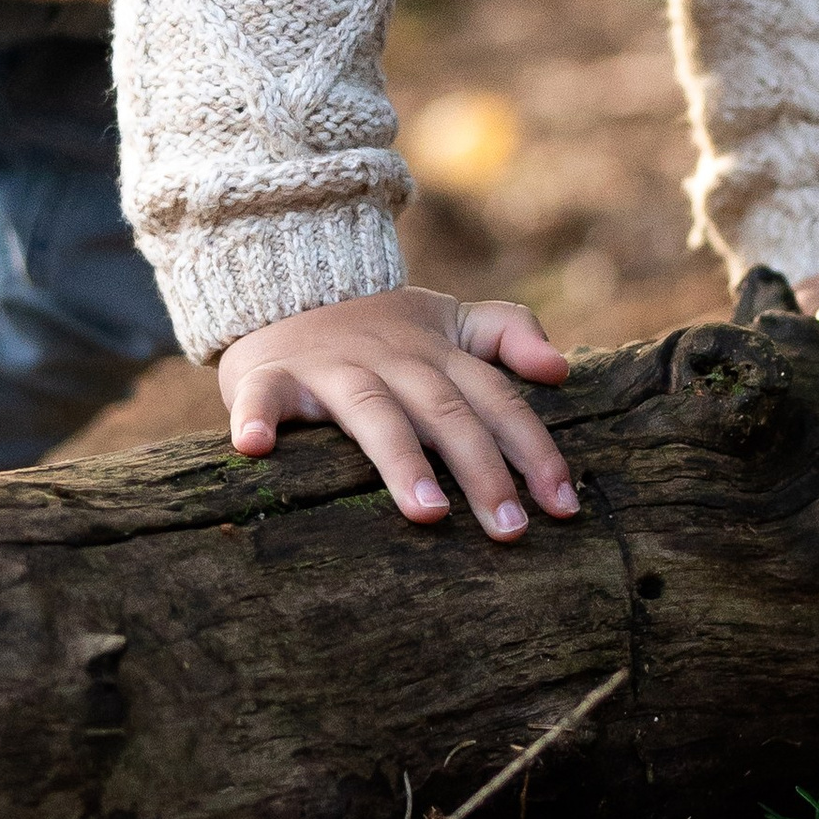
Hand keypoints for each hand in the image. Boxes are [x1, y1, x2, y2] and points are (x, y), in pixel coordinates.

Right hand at [219, 284, 575, 543]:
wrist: (285, 289)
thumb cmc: (376, 328)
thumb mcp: (445, 318)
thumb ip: (506, 332)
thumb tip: (559, 369)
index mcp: (437, 352)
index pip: (497, 400)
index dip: (533, 449)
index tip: (563, 505)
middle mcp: (392, 359)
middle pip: (446, 413)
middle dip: (483, 470)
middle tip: (510, 529)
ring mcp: (331, 367)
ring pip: (372, 412)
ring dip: (400, 459)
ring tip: (427, 512)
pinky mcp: (271, 375)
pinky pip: (264, 396)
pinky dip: (257, 417)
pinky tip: (255, 449)